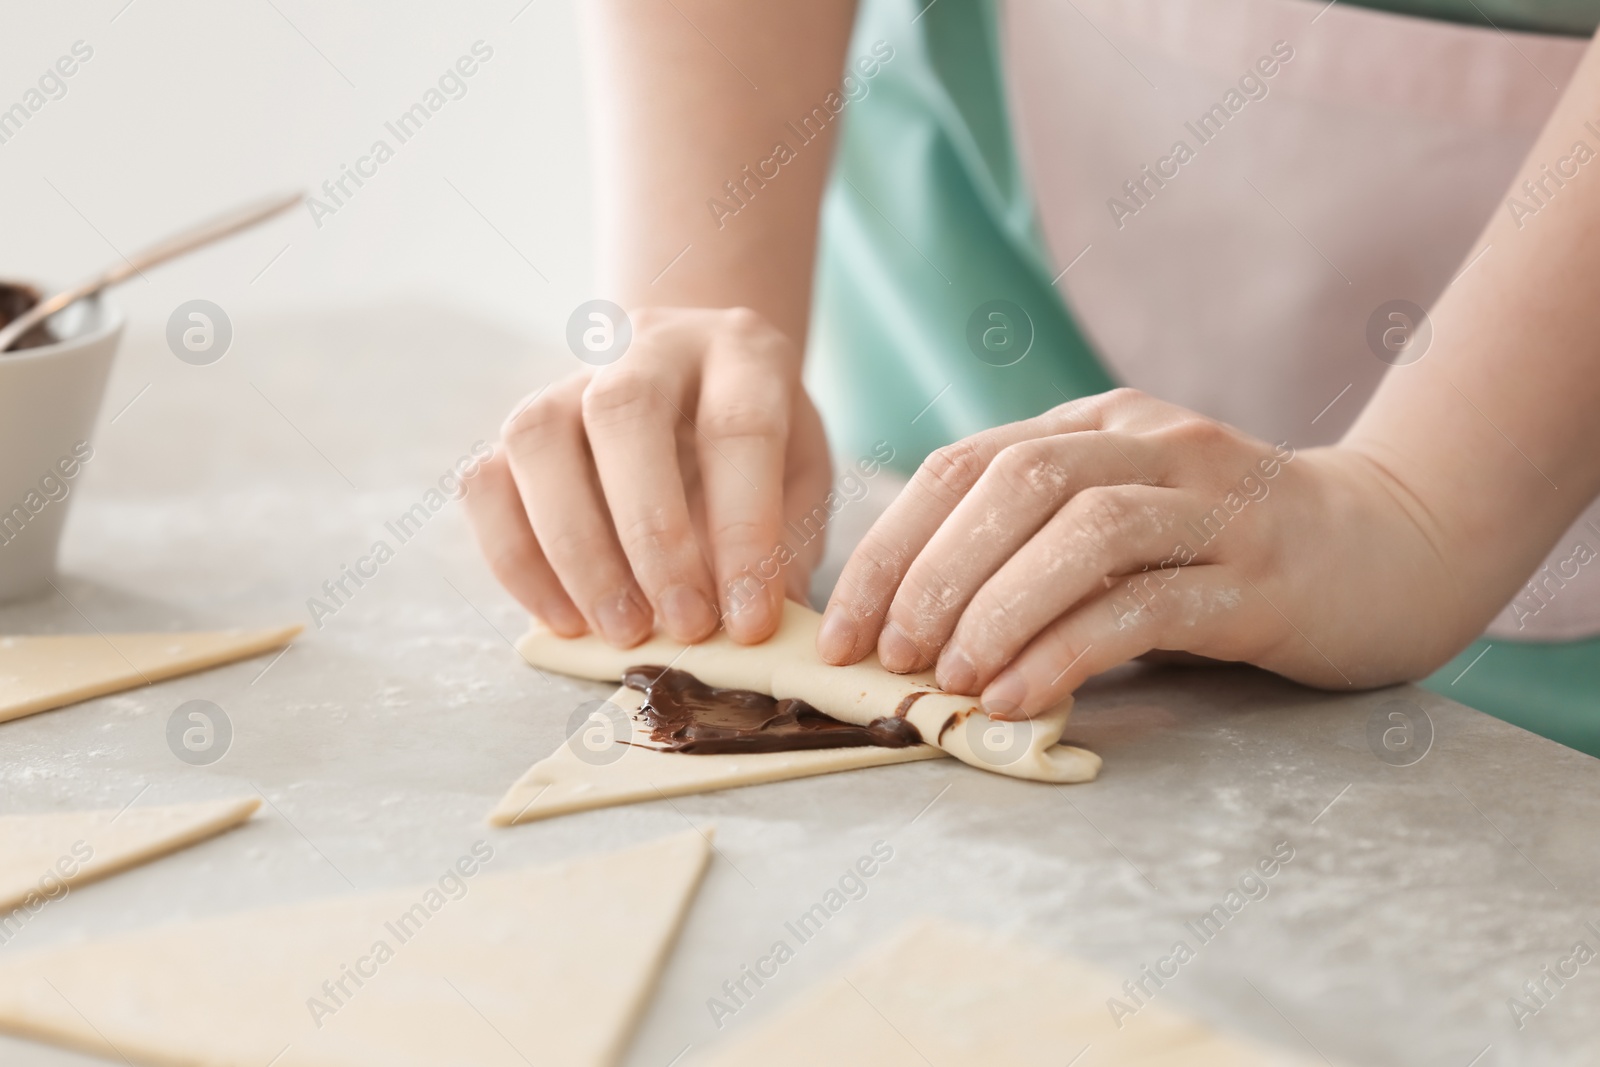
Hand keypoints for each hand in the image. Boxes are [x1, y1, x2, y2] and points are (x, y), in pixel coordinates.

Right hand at [465, 307, 831, 646]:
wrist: (698, 384)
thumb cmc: (756, 445)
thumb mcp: (800, 478)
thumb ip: (786, 542)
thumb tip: (765, 620)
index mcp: (741, 351)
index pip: (738, 427)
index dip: (744, 530)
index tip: (748, 622)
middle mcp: (648, 345)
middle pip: (624, 413)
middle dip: (652, 537)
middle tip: (682, 626)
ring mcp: (570, 378)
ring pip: (538, 439)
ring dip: (576, 550)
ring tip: (621, 630)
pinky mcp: (519, 425)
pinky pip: (486, 484)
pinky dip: (517, 561)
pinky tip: (567, 618)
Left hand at [816, 389, 1469, 717]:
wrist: (1389, 550)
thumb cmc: (1223, 550)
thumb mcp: (1121, 520)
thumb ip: (1033, 544)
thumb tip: (909, 623)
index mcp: (1099, 424)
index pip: (966, 464)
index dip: (892, 545)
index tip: (845, 626)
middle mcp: (1154, 444)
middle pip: (1016, 483)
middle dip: (931, 574)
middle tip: (890, 657)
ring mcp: (1216, 504)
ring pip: (1084, 533)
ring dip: (996, 609)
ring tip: (949, 679)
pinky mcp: (1261, 576)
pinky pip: (1147, 605)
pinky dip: (1069, 651)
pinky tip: (1020, 697)